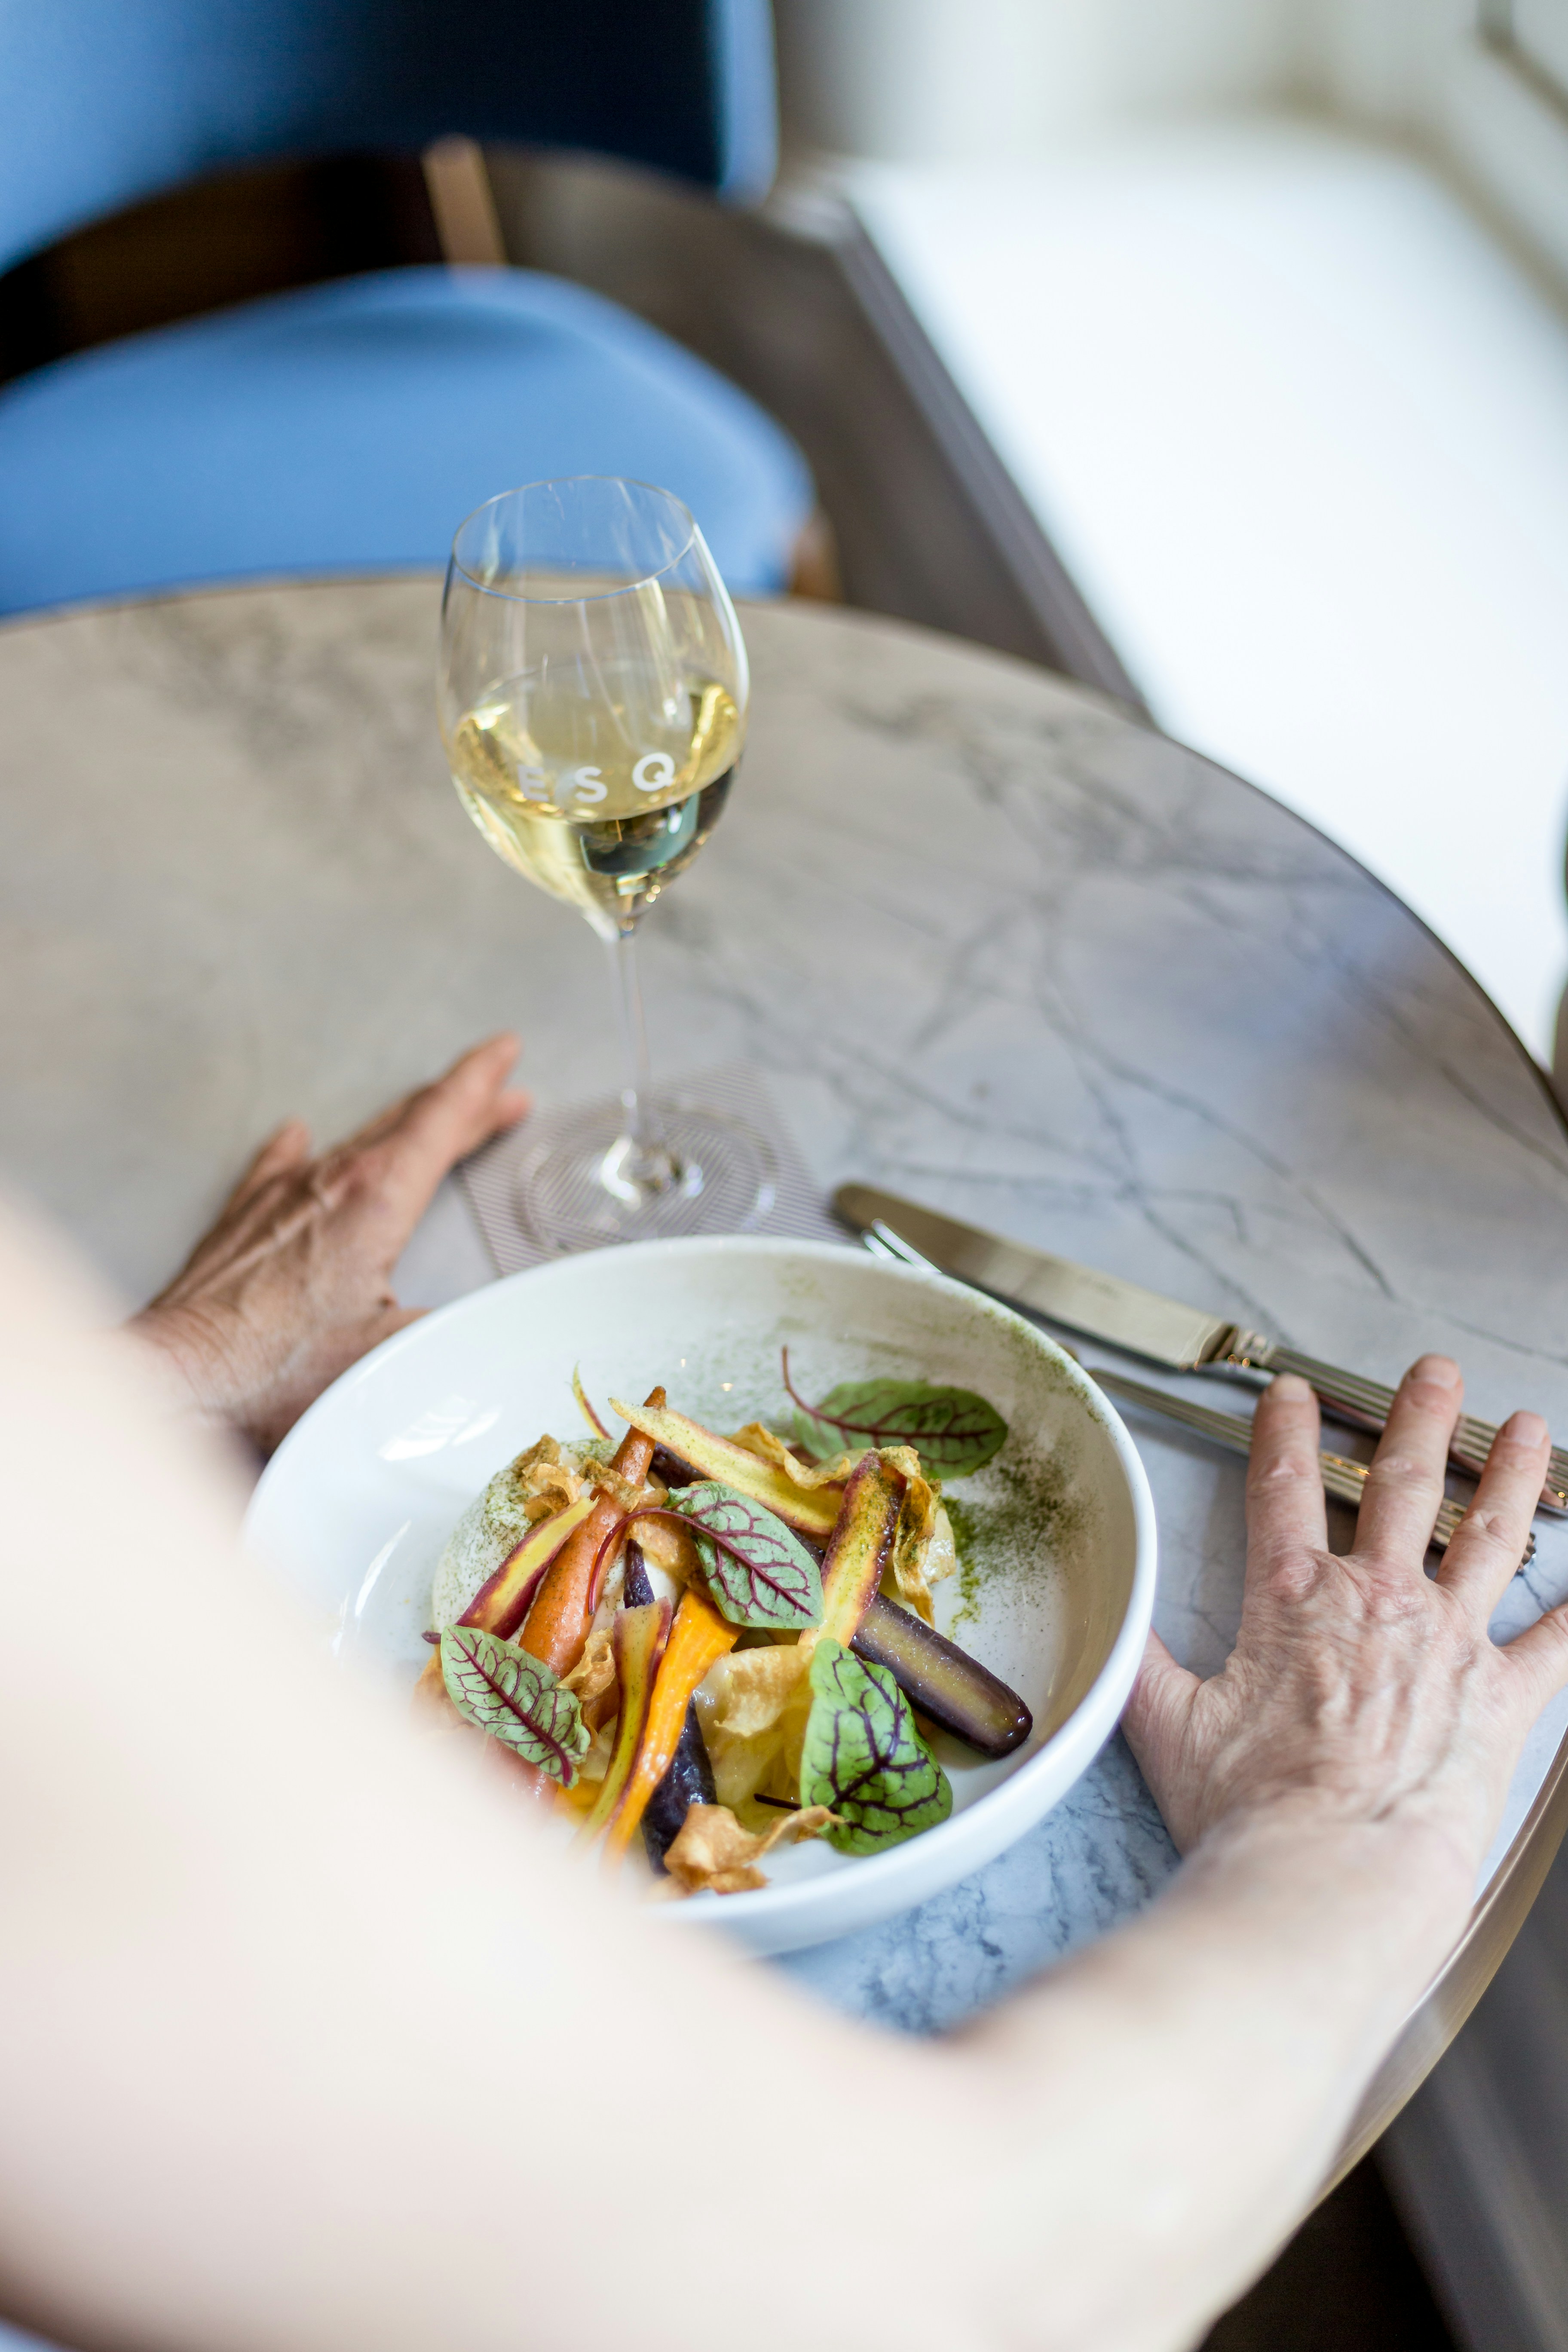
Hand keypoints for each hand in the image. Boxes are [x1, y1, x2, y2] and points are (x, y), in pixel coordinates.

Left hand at [130, 1035, 527, 1452]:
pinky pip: (279, 1163)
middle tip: (497, 1090)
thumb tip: (493, 1332)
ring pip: (355, 1139)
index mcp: (377, 1200)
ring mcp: (281, 1194)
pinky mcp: (243, 1219)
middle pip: (408, 1122)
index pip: (441, 1119)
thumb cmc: (278, 1368)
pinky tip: (297, 1134)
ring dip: (401, 1125)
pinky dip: (302, 1147)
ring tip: (426, 1118)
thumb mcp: (397, 1357)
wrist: (183, 1376)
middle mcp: (330, 1181)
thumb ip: (456, 1333)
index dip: (480, 1082)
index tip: (504, 1051)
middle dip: (460, 1102)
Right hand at [1124, 1357, 1566, 1883]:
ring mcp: (1447, 1642)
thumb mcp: (1164, 1726)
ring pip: (1486, 1535)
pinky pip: (1555, 1643)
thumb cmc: (1251, 1811)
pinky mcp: (1501, 1696)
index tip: (1291, 1393)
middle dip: (1417, 1419)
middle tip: (1435, 1373)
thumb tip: (1109, 1624)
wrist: (1333, 1870)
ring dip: (1507, 1475)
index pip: (1279, 1487)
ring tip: (1523, 1429)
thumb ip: (1142, 1663)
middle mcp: (1377, 1601)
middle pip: (1402, 1485)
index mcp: (1293, 1599)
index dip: (1283, 1431)